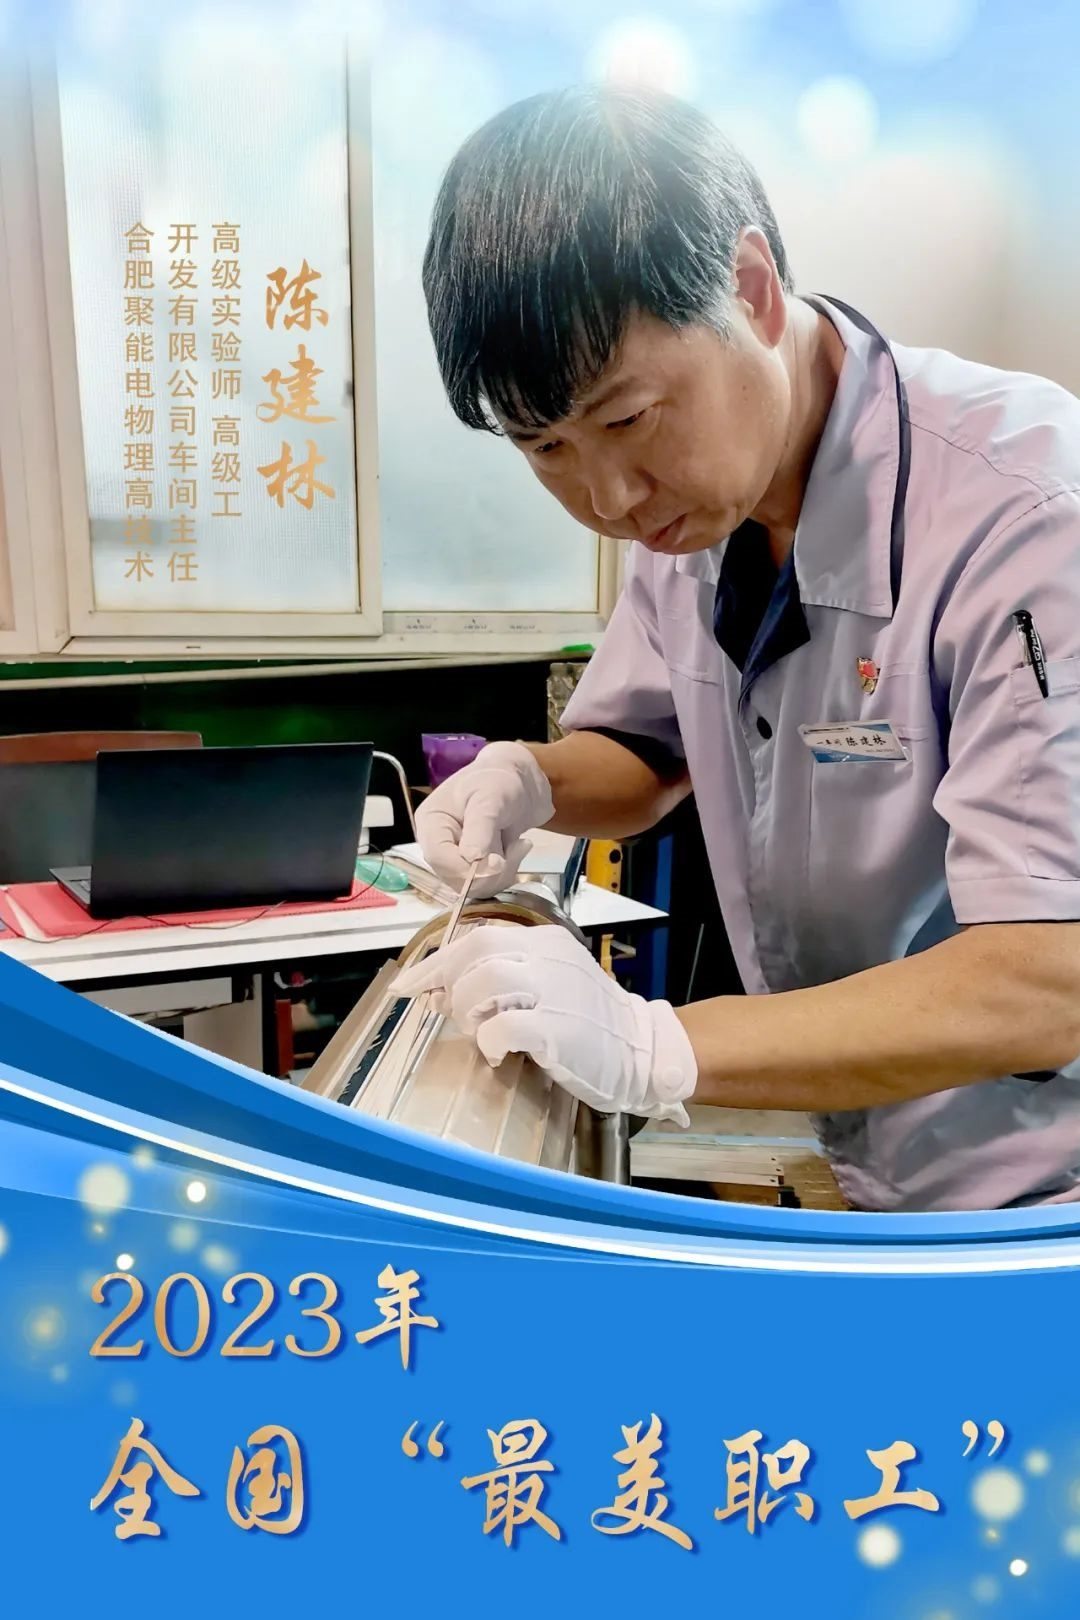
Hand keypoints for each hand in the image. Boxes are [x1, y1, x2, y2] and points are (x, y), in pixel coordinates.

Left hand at [393, 925, 696, 1124]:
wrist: (642, 1050)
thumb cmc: (592, 1021)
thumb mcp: (553, 980)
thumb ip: (505, 978)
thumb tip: (443, 991)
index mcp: (544, 941)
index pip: (477, 936)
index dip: (437, 962)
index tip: (411, 983)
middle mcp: (548, 957)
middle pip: (476, 951)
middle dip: (450, 984)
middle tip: (455, 1014)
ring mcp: (554, 991)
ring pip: (483, 983)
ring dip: (469, 1012)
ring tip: (482, 1032)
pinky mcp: (557, 1029)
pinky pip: (503, 1026)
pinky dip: (489, 1040)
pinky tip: (500, 1052)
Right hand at [415, 741, 554, 898]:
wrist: (520, 782)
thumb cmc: (499, 780)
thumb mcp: (490, 798)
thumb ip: (481, 828)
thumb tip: (473, 859)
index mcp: (431, 823)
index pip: (438, 857)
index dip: (466, 868)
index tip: (499, 861)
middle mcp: (438, 845)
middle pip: (455, 878)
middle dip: (490, 871)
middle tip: (518, 847)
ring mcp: (456, 859)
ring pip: (474, 887)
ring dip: (503, 872)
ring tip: (520, 845)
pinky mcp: (474, 868)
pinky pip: (488, 885)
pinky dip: (508, 873)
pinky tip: (518, 850)